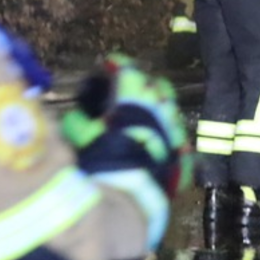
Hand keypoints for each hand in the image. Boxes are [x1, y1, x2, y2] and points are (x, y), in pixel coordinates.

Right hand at [63, 53, 191, 195]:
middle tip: (127, 94)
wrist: (132, 193)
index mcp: (134, 93)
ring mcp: (175, 127)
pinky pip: (177, 139)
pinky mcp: (184, 152)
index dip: (115, 65)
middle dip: (142, 85)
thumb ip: (76, 121)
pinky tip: (155, 148)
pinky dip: (166, 140)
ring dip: (157, 112)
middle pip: (156, 84)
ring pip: (170, 110)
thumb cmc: (103, 157)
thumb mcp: (79, 136)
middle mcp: (160, 104)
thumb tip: (76, 115)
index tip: (107, 66)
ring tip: (143, 122)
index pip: (126, 68)